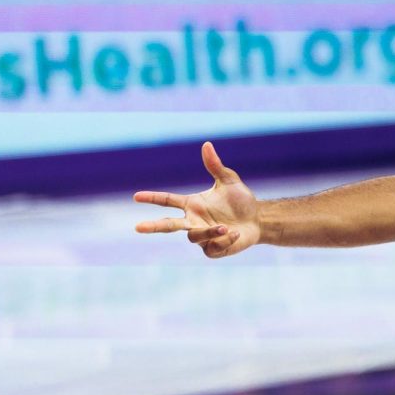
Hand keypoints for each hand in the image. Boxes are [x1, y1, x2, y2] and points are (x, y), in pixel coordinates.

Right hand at [134, 142, 261, 258]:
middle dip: (153, 226)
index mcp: (192, 204)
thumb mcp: (229, 181)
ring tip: (226, 227)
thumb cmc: (241, 200)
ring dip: (210, 232)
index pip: (168, 201)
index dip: (153, 198)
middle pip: (168, 225)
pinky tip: (236, 234)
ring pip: (195, 237)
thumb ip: (216, 166)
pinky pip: (211, 247)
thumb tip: (207, 144)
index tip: (136, 196)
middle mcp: (193, 221)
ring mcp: (202, 237)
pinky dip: (224, 240)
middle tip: (138, 227)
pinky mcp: (213, 250)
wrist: (258, 220)